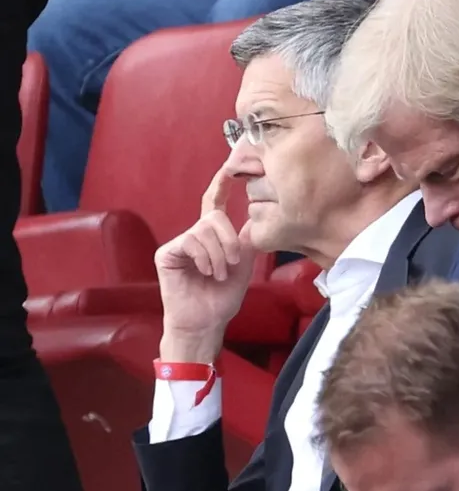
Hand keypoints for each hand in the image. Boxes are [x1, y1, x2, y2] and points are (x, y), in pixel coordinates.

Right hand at [155, 164, 256, 362]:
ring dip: (218, 254)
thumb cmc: (223, 298)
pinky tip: (206, 272)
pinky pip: (190, 240)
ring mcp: (180, 243)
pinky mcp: (167, 253)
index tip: (230, 167)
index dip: (221, 184)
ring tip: (218, 274)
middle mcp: (195, 235)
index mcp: (213, 236)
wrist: (206, 322)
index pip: (215, 203)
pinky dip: (204, 257)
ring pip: (204, 230)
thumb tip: (258, 214)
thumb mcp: (244, 265)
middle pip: (214, 216)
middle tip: (232, 263)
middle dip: (228, 239)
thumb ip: (248, 240)